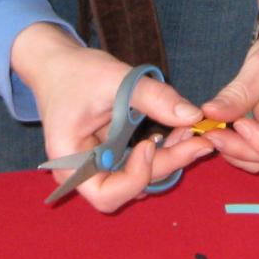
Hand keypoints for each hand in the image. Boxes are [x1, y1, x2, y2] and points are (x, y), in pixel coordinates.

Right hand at [16, 24, 211, 212]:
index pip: (106, 194)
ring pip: (142, 178)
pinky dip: (164, 150)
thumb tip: (193, 116)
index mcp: (70, 162)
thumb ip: (153, 97)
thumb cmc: (75, 72)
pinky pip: (142, 163)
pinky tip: (182, 130)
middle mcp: (84, 173)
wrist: (59, 65)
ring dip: (170, 159)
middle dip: (166, 164)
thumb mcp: (114, 78)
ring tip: (193, 131)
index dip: (135, 177)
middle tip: (199, 139)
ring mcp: (100, 167)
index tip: (150, 143)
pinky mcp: (114, 156)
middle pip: (130, 188)